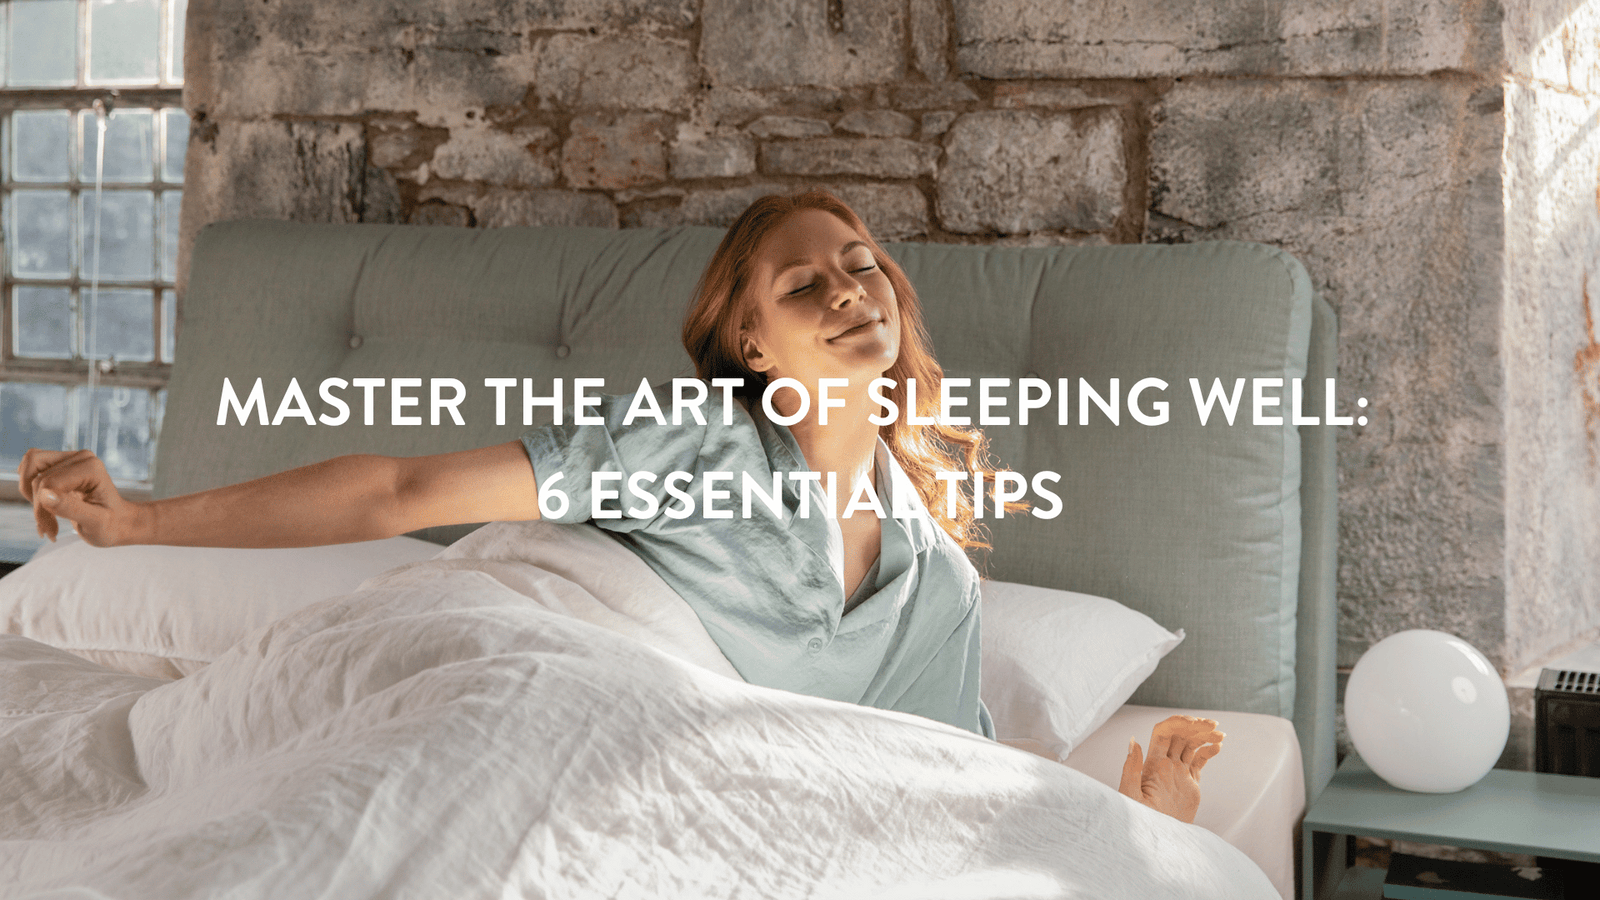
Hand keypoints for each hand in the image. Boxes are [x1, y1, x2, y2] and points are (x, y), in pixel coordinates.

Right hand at [17, 448, 139, 545]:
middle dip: (39, 508)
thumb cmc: (111, 525)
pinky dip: (30, 493)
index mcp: (91, 467)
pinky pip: (30, 471)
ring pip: (29, 472)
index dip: (43, 508)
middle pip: (37, 479)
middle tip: (49, 529)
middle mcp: (81, 457)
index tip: (51, 531)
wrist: (118, 524)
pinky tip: (43, 511)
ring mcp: (69, 459)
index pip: (49, 483)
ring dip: (32, 499)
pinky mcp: (60, 465)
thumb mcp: (94, 522)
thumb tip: (44, 494)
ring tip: (46, 520)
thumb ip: (70, 508)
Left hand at [1116, 714, 1223, 823]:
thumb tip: (1133, 740)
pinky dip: (1209, 751)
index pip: (1163, 733)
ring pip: (1192, 745)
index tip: (1193, 723)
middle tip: (1212, 725)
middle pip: (1180, 735)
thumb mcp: (1131, 795)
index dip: (1177, 723)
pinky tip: (1218, 746)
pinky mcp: (1190, 783)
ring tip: (1219, 734)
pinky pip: (1200, 761)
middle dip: (1195, 726)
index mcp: (1153, 763)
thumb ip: (1131, 768)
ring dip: (1205, 736)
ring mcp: (1178, 772)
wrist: (1159, 840)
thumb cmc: (1139, 820)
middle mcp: (1165, 764)